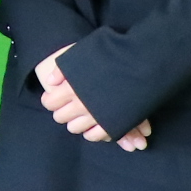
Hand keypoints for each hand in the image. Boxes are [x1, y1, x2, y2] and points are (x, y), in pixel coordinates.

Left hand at [34, 50, 149, 147]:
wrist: (141, 62)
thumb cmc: (111, 54)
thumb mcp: (82, 54)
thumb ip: (63, 68)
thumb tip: (50, 81)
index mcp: (70, 88)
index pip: (49, 103)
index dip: (51, 100)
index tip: (55, 97)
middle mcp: (80, 104)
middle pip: (60, 117)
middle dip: (63, 111)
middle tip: (69, 105)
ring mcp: (96, 116)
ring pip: (75, 128)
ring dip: (76, 122)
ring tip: (82, 114)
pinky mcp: (111, 124)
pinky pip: (95, 136)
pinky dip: (92, 132)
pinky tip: (94, 124)